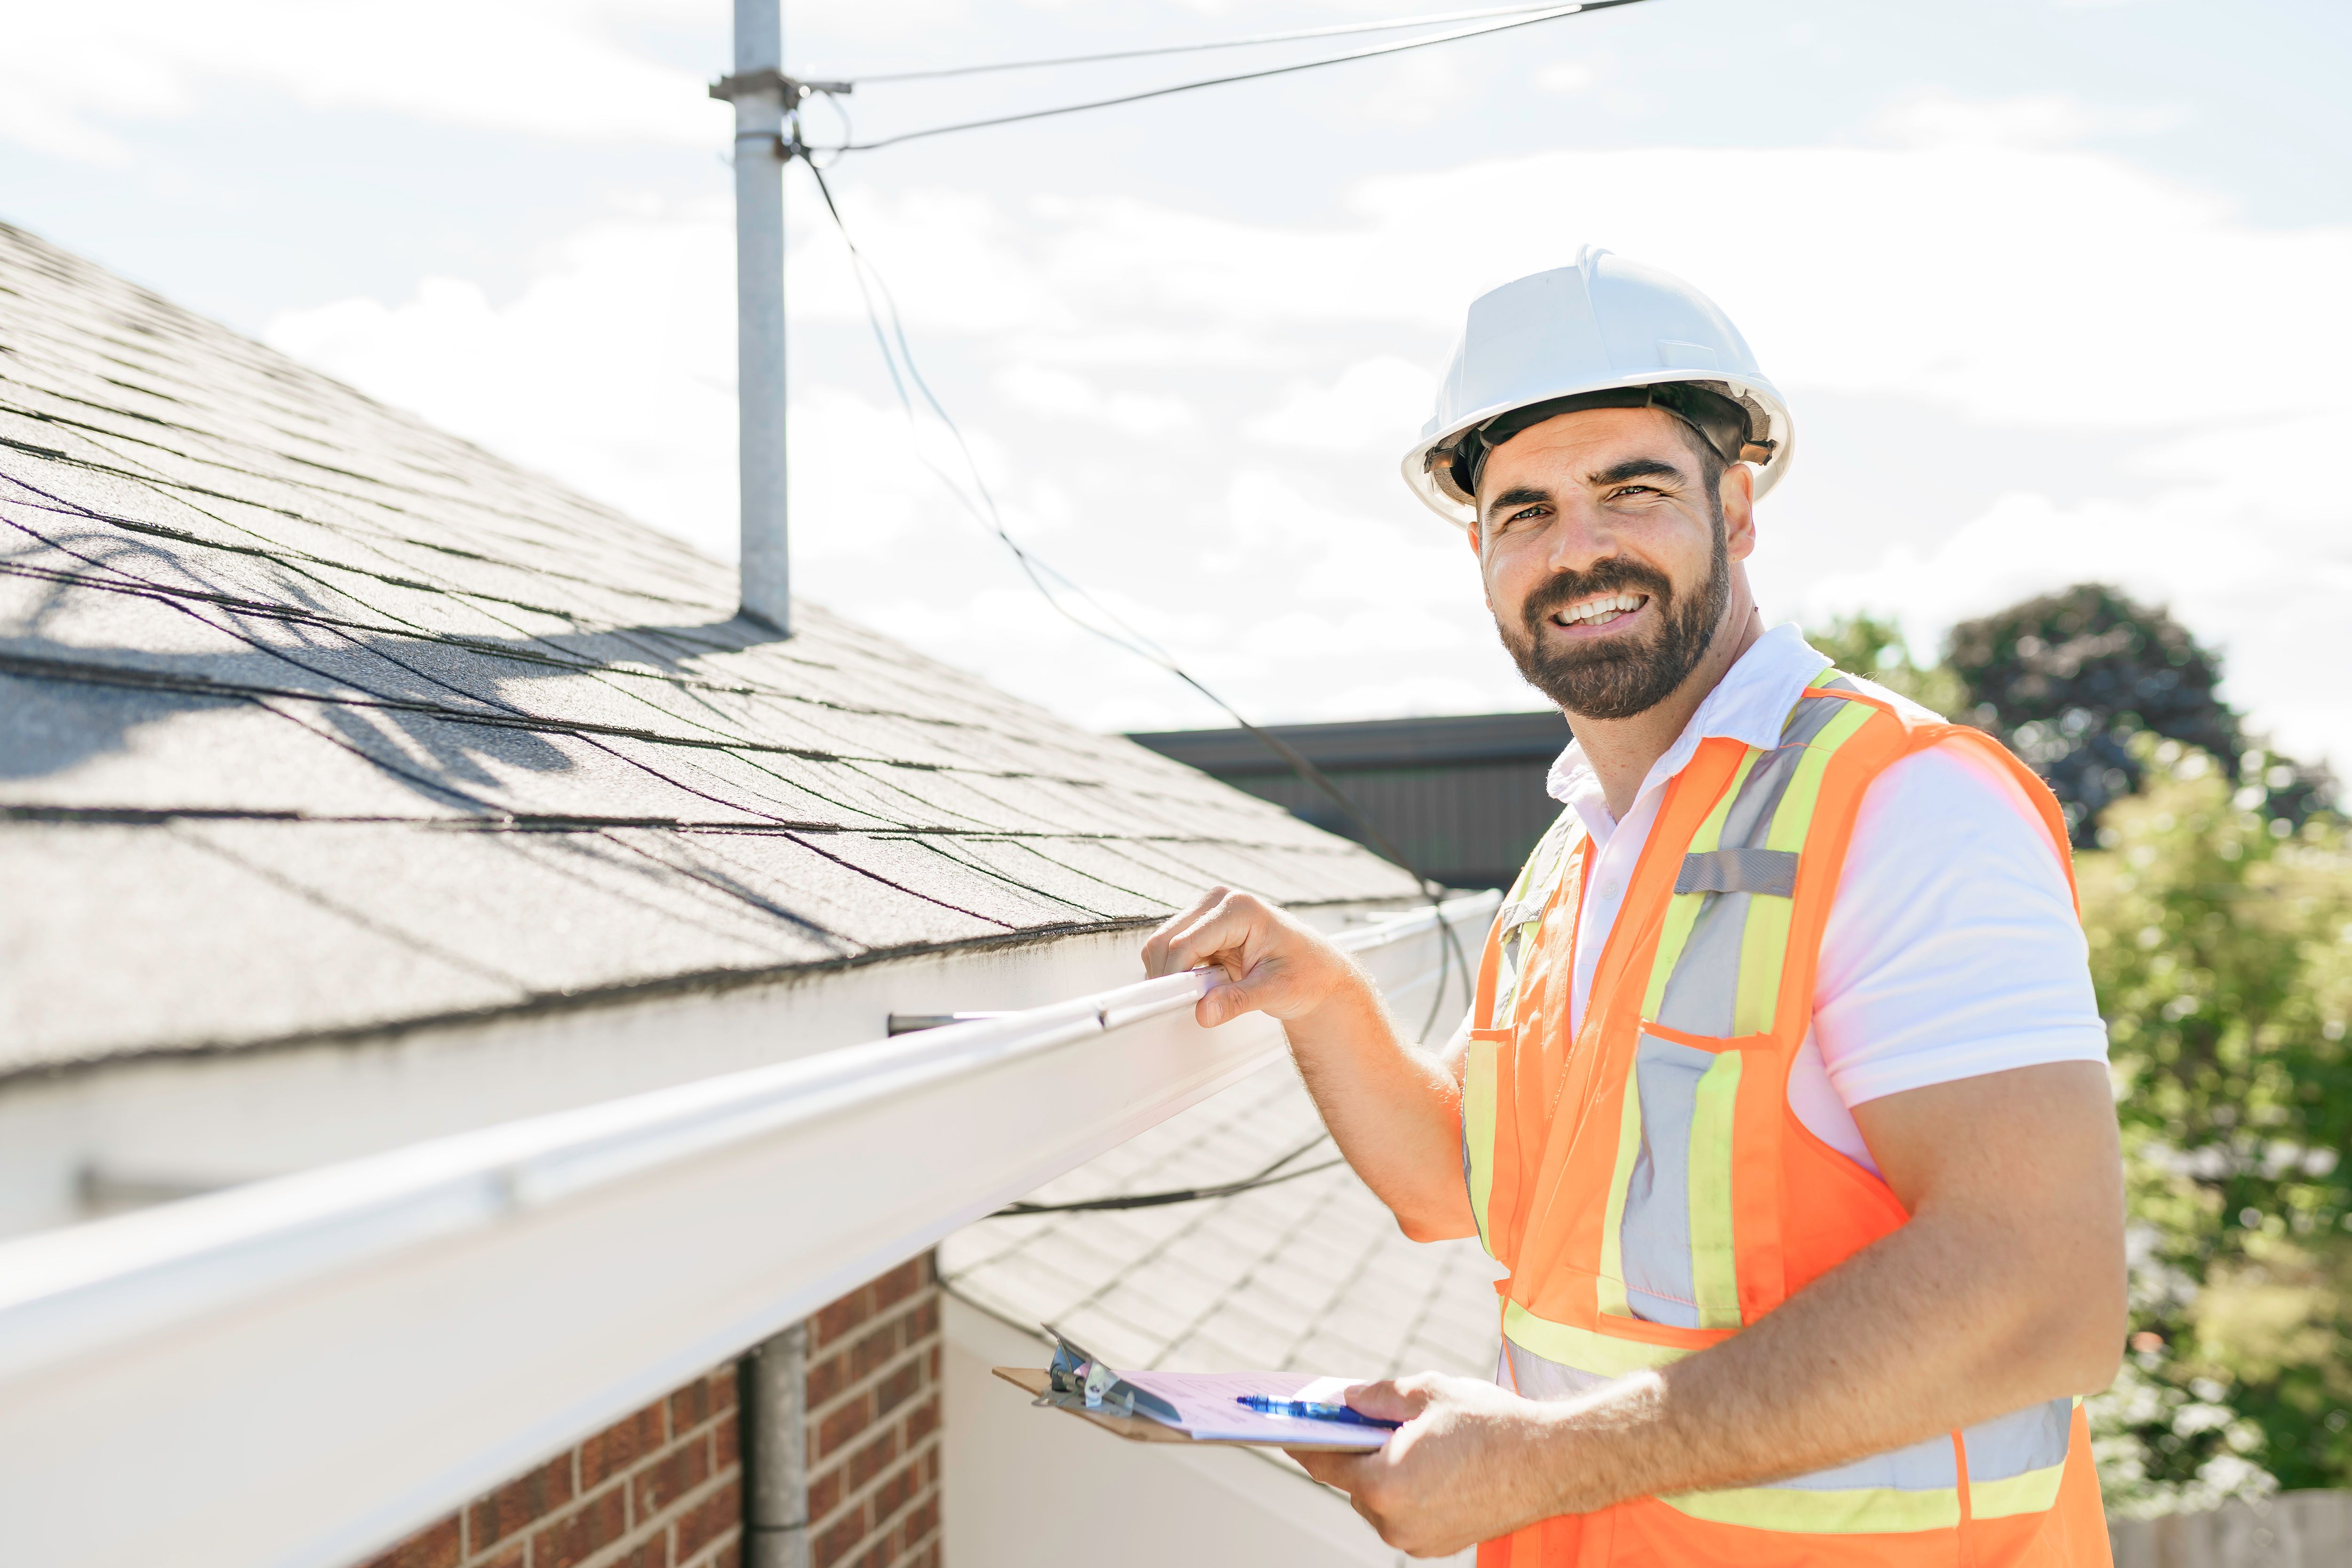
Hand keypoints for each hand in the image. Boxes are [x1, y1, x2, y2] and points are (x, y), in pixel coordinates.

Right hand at [1140, 886, 1365, 1028]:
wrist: (1318, 971)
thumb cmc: (1307, 973)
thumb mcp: (1277, 990)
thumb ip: (1238, 1000)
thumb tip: (1204, 1011)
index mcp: (1239, 909)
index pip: (1185, 943)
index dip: (1175, 976)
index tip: (1174, 1004)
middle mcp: (1219, 903)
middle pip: (1166, 940)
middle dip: (1170, 976)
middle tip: (1190, 1004)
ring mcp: (1209, 913)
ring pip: (1164, 945)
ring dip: (1175, 974)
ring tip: (1208, 993)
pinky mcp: (1204, 928)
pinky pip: (1174, 951)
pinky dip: (1180, 972)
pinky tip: (1206, 984)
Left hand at [1290, 1375, 1580, 1557]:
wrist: (1549, 1462)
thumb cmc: (1490, 1425)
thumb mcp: (1426, 1393)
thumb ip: (1377, 1397)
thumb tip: (1347, 1400)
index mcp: (1383, 1482)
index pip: (1324, 1464)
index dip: (1304, 1443)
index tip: (1287, 1432)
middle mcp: (1393, 1520)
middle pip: (1353, 1483)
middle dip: (1358, 1452)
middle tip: (1367, 1421)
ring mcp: (1416, 1539)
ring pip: (1380, 1500)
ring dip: (1386, 1472)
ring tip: (1412, 1441)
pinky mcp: (1438, 1545)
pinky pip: (1406, 1514)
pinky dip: (1409, 1490)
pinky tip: (1431, 1465)